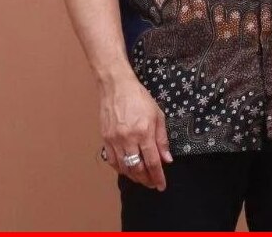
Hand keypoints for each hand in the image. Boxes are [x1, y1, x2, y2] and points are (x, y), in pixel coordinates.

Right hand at [98, 72, 173, 190]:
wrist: (117, 87)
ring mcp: (115, 140)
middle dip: (146, 180)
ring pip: (124, 168)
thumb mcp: (157, 115)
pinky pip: (112, 161)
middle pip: (137, 169)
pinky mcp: (105, 139)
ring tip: (142, 178)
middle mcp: (128, 139)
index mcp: (144, 132)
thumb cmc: (139, 98)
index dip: (158, 176)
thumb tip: (166, 159)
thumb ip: (162, 139)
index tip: (161, 185)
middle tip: (152, 183)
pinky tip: (127, 169)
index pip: (152, 162)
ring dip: (134, 177)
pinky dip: (121, 169)